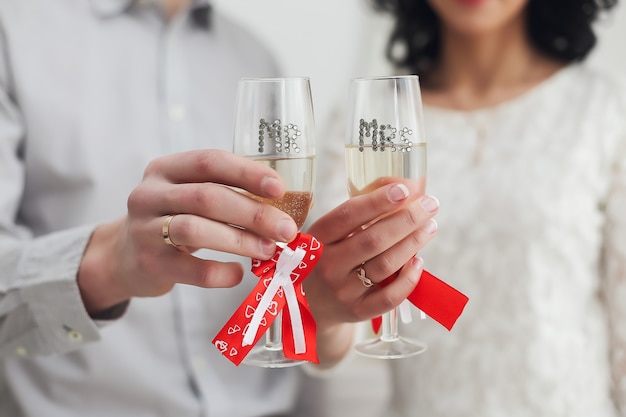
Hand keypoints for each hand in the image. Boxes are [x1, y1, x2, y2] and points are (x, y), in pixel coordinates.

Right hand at [78, 149, 297, 313]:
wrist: (124, 257)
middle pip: (207, 197)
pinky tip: (237, 273)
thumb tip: (282, 208)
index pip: (209, 162)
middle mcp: (150, 194)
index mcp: (166, 169)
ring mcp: (144, 229)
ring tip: (269, 250)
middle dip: (253, 213)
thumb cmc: (172, 220)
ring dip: (240, 240)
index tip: (279, 188)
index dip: (246, 173)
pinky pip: (190, 269)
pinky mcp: (149, 263)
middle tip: (286, 229)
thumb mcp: (188, 197)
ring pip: (196, 229)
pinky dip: (219, 272)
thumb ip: (224, 194)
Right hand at [303, 180, 437, 362]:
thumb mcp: (329, 235)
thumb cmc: (328, 258)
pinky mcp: (357, 311)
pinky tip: (418, 261)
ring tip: (430, 227)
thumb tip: (397, 184)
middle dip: (407, 219)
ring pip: (385, 265)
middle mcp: (326, 266)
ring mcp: (341, 291)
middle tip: (430, 205)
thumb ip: (358, 211)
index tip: (403, 190)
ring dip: (413, 243)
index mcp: (316, 240)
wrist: (314, 306)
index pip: (347, 216)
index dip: (376, 201)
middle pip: (373, 240)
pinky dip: (409, 278)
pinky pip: (390, 296)